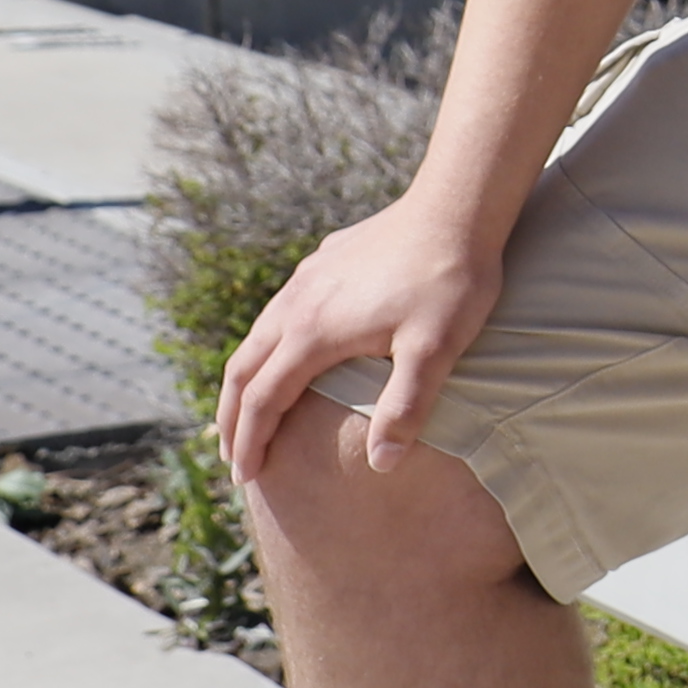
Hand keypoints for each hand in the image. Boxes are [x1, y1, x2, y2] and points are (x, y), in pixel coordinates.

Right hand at [211, 178, 511, 487]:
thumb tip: (382, 465)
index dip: (251, 443)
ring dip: (245, 380)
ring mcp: (307, 279)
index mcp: (314, 333)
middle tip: (233, 458)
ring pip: (257, 336)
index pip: (263, 400)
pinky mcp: (325, 262)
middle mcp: (297, 304)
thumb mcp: (435, 350)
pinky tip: (285, 353)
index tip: (246, 479)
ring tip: (247, 414)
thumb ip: (406, 408)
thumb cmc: (450, 281)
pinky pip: (279, 311)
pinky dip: (267, 346)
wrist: (456, 207)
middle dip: (231, 418)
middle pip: (243, 370)